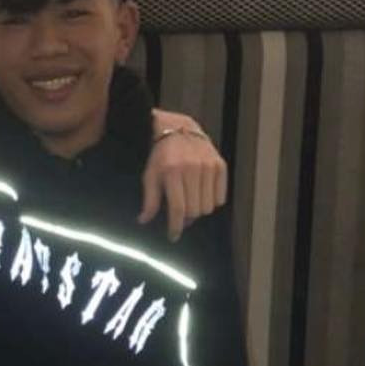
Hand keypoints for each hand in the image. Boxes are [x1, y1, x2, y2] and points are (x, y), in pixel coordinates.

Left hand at [139, 109, 227, 240]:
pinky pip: (220, 198)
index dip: (175, 226)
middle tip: (180, 214)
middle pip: (194, 210)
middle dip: (186, 217)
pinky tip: (202, 194)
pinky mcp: (220, 165)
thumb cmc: (161, 155)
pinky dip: (212, 201)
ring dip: (199, 210)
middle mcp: (192, 168)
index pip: (177, 208)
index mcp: (172, 171)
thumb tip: (144, 221)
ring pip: (208, 207)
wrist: (179, 129)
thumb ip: (149, 200)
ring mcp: (208, 166)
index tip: (173, 236)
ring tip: (191, 201)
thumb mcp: (150, 175)